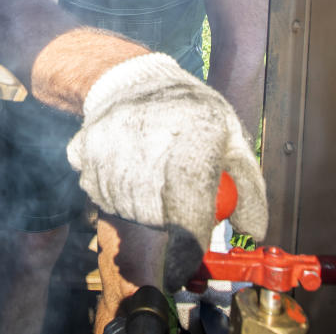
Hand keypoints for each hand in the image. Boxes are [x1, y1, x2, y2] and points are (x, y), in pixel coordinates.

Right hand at [66, 53, 266, 289]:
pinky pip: (98, 193)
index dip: (189, 240)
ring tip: (150, 175)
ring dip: (139, 207)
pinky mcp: (83, 150)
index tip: (190, 255)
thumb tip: (253, 231)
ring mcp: (109, 144)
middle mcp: (147, 136)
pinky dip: (114, 192)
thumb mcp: (231, 137)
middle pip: (153, 214)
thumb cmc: (188, 112)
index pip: (188, 204)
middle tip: (173, 200)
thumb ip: (248, 187)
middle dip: (167, 220)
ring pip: (125, 208)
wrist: (130, 80)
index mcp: (195, 130)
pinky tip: (126, 166)